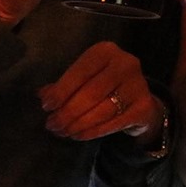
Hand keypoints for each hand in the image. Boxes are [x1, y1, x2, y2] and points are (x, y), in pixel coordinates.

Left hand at [38, 41, 164, 144]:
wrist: (140, 98)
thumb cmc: (105, 85)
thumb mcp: (86, 78)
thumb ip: (65, 85)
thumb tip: (42, 95)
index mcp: (106, 51)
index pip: (81, 71)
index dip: (62, 90)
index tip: (46, 107)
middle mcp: (125, 63)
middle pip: (91, 92)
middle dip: (68, 111)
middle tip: (52, 125)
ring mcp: (137, 84)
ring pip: (102, 109)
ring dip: (78, 124)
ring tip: (63, 132)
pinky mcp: (143, 106)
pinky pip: (113, 123)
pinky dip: (93, 131)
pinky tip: (79, 135)